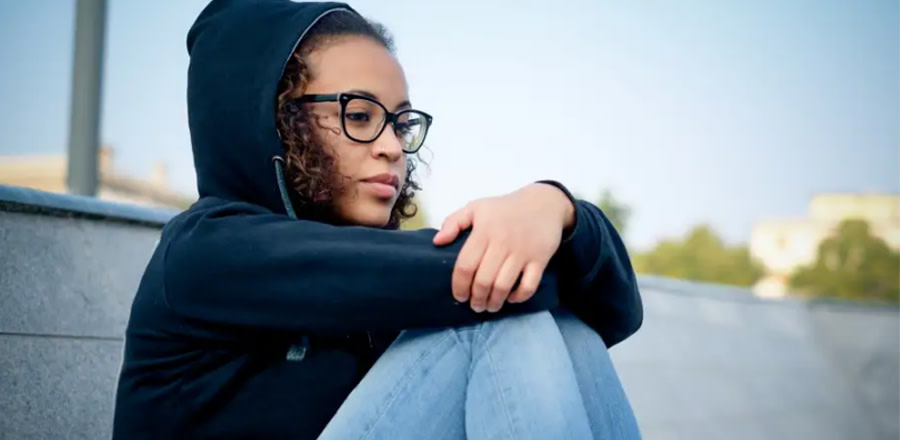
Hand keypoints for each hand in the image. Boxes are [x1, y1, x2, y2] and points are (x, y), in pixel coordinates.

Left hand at [433, 183, 575, 312]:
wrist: (544, 203)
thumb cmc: (505, 208)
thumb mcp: (476, 207)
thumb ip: (453, 222)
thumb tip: (437, 242)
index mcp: (484, 231)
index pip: (466, 266)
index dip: (460, 286)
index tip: (459, 296)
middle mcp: (502, 243)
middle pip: (484, 281)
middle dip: (477, 299)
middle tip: (475, 305)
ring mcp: (522, 252)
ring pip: (504, 286)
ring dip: (495, 302)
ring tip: (490, 306)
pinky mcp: (540, 259)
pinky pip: (529, 285)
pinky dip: (519, 297)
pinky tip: (512, 298)